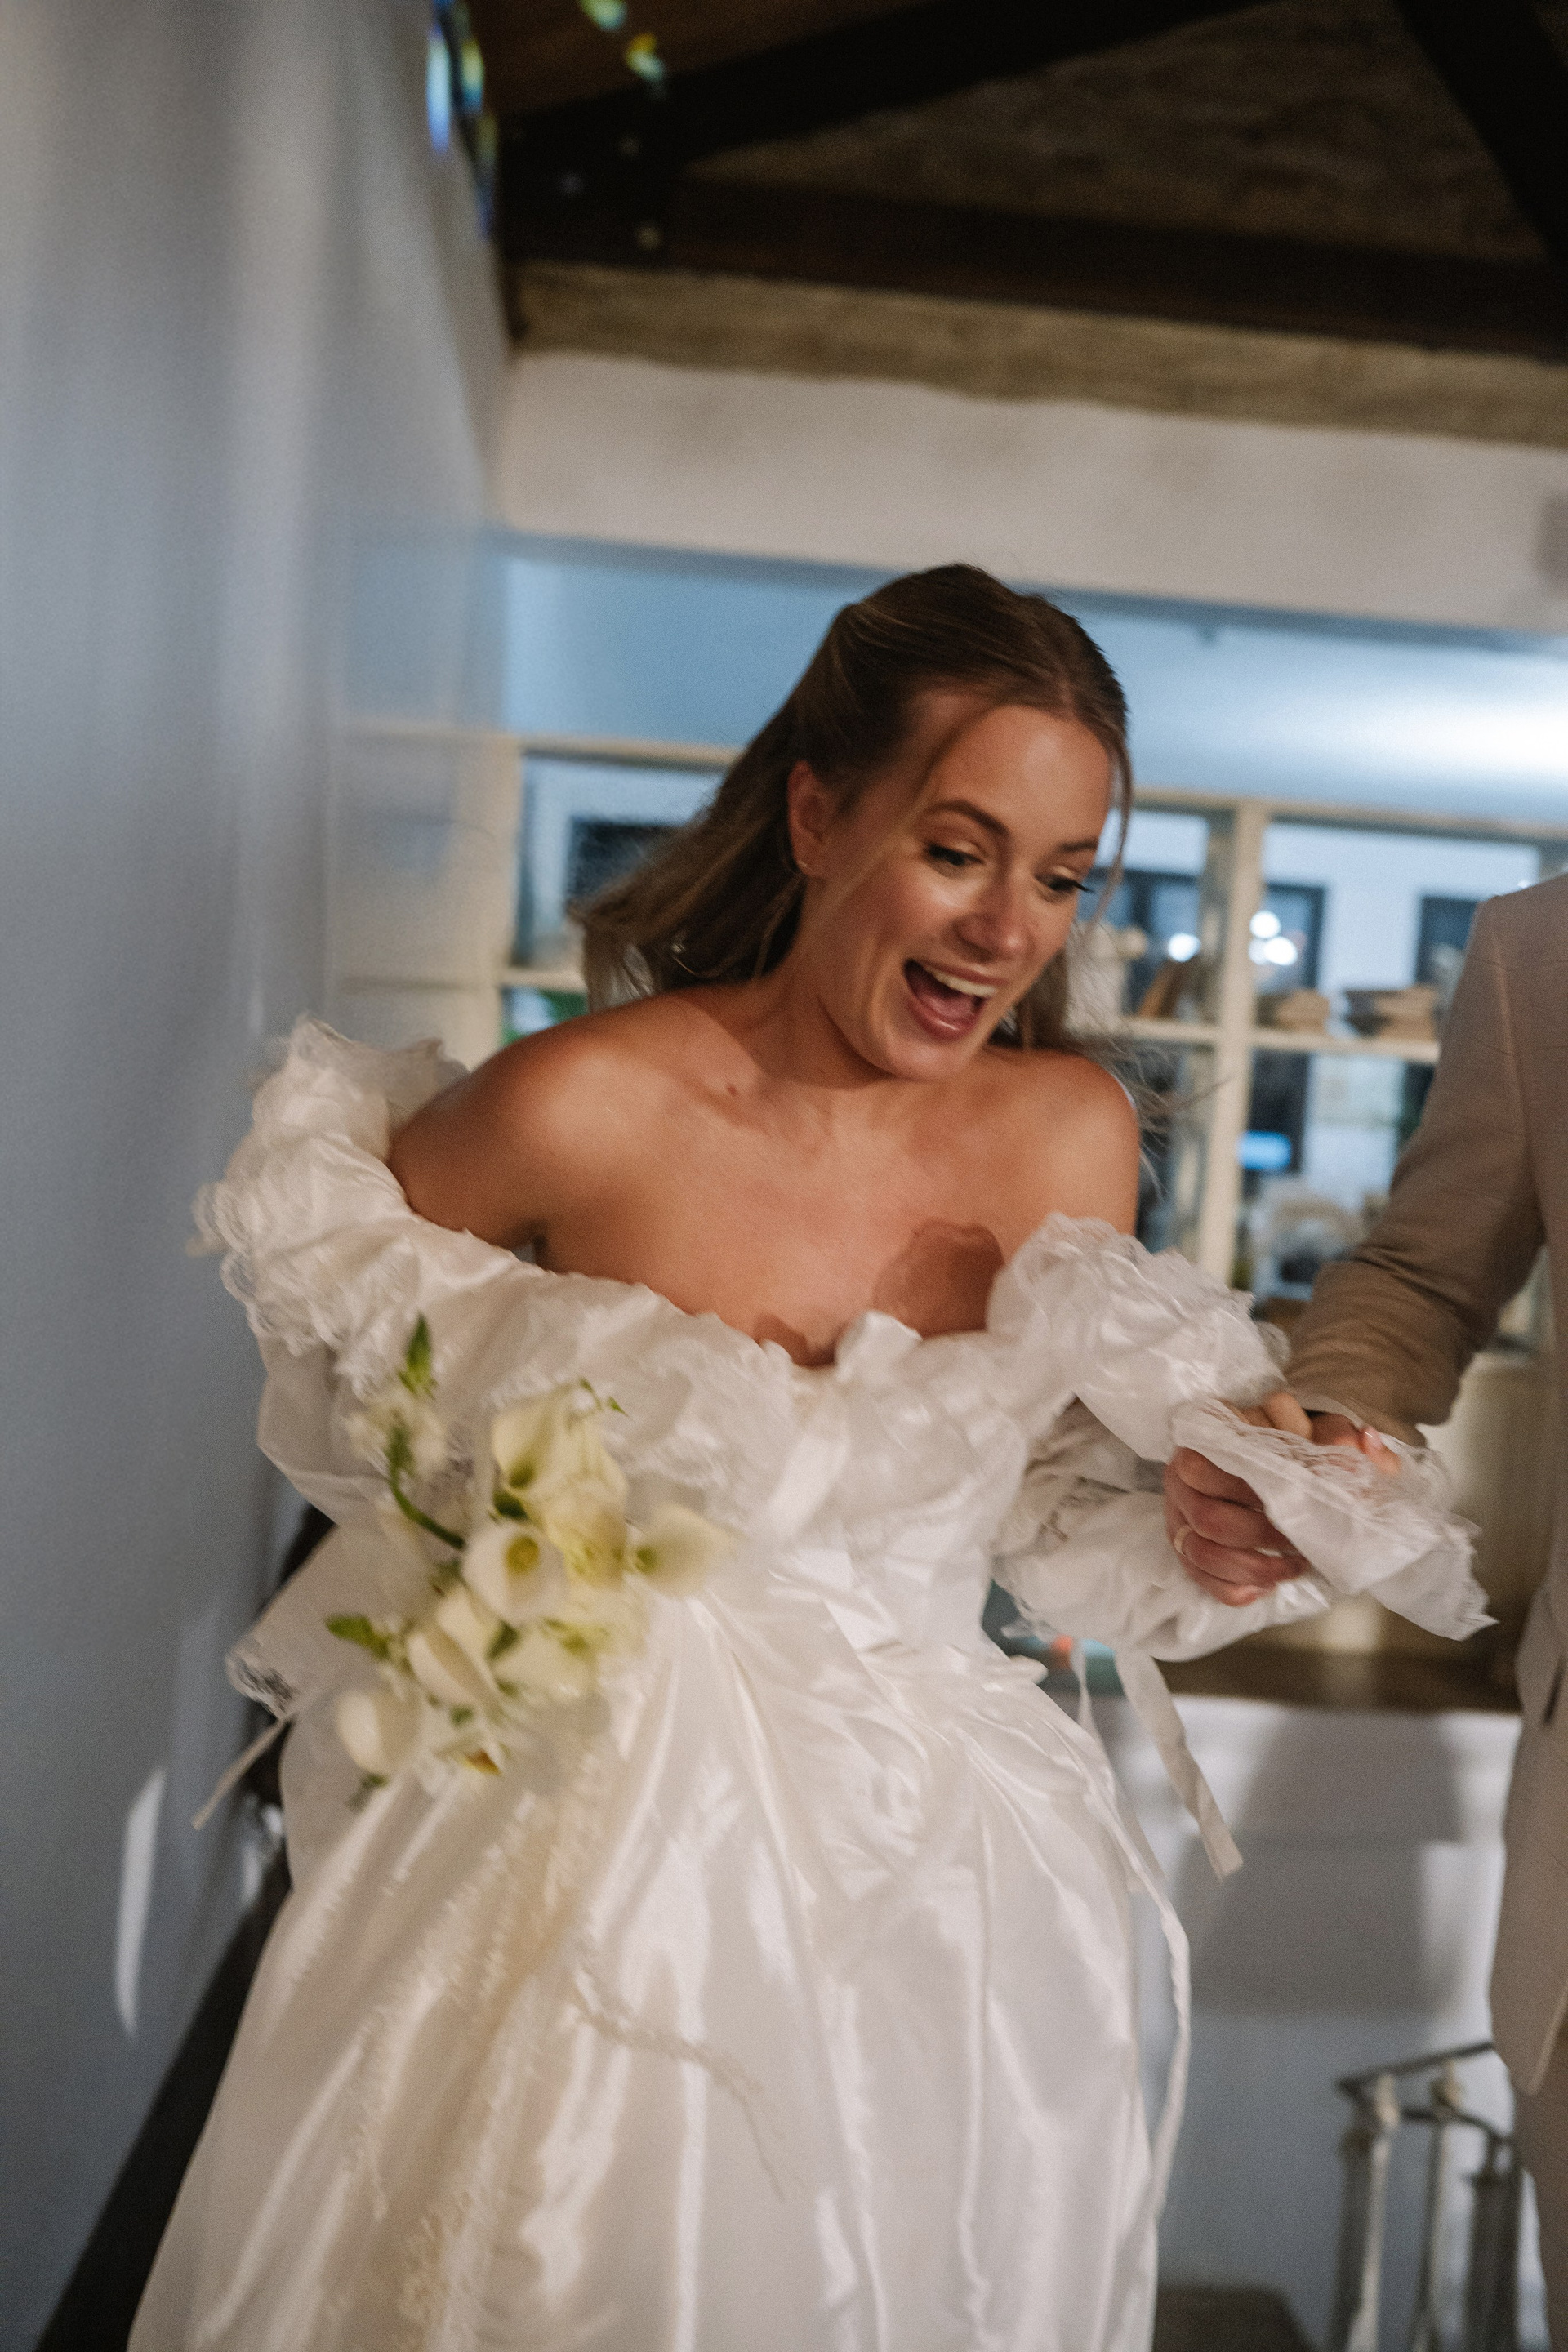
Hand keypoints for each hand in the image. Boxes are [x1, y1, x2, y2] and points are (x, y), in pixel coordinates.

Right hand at [1163, 1394, 1397, 1606]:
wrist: (1276, 1474)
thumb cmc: (1296, 1453)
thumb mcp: (1319, 1436)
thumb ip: (1339, 1436)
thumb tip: (1359, 1441)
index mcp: (1212, 1434)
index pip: (1217, 1463)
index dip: (1256, 1491)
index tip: (1301, 1504)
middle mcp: (1183, 1471)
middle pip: (1208, 1516)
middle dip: (1260, 1536)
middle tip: (1299, 1542)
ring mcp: (1179, 1511)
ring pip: (1201, 1551)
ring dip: (1252, 1566)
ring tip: (1292, 1566)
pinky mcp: (1182, 1545)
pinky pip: (1199, 1576)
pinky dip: (1235, 1587)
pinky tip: (1266, 1585)